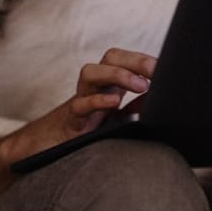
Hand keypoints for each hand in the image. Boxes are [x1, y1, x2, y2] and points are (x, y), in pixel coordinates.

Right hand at [0, 48, 156, 163]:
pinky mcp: (70, 123)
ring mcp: (79, 102)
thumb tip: (163, 99)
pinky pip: (79, 106)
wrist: (45, 151)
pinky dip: (96, 102)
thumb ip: (137, 108)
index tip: (166, 66)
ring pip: (90, 73)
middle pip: (109, 58)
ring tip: (140, 86)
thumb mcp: (117, 120)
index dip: (142, 59)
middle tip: (156, 72)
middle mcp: (92, 88)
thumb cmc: (86, 134)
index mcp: (107, 86)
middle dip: (134, 60)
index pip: (122, 59)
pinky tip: (113, 103)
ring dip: (117, 74)